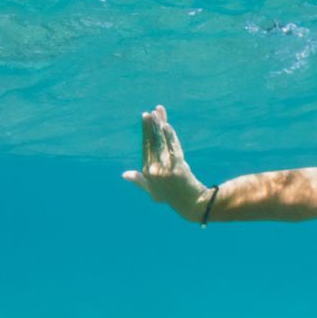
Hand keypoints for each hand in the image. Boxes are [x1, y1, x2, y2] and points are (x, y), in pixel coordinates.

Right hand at [123, 104, 211, 220]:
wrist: (192, 205)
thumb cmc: (172, 197)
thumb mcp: (153, 191)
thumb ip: (139, 181)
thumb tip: (125, 174)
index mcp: (147, 172)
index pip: (146, 146)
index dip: (146, 131)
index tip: (147, 117)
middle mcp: (154, 170)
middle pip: (152, 142)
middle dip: (151, 125)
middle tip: (150, 112)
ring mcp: (165, 170)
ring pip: (161, 143)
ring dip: (159, 126)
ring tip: (158, 112)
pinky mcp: (177, 169)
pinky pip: (173, 149)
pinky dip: (170, 137)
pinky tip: (167, 126)